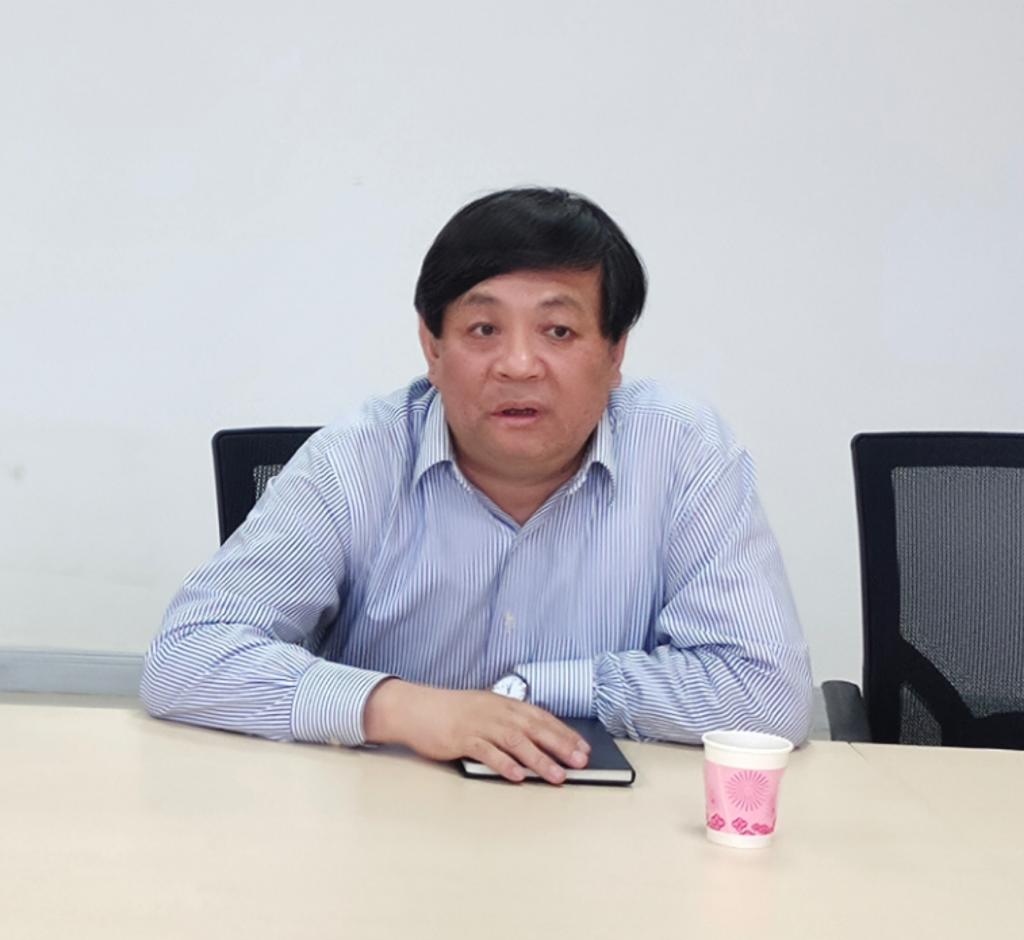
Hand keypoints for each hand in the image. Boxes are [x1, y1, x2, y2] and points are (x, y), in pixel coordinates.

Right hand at [363, 679, 590, 783]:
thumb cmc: (452, 713)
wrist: (416, 708)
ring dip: (539, 759)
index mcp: (504, 704)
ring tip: (557, 776)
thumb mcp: (485, 710)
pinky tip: (517, 776)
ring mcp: (479, 724)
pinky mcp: (462, 738)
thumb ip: (508, 722)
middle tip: (580, 762)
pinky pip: (487, 752)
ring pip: (515, 741)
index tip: (582, 748)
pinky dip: (504, 764)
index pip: (541, 717)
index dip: (564, 733)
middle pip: (534, 728)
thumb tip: (536, 741)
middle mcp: (496, 711)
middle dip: (560, 746)